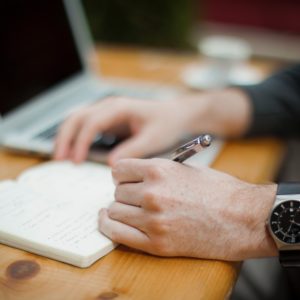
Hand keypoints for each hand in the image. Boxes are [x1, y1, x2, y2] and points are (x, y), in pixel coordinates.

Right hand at [54, 89, 250, 164]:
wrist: (177, 115)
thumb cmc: (167, 124)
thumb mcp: (153, 139)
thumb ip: (133, 150)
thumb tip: (111, 165)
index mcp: (120, 108)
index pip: (92, 122)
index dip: (81, 141)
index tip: (76, 161)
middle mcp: (110, 106)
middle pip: (77, 117)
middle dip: (65, 137)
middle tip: (59, 159)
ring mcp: (108, 111)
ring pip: (78, 119)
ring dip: (66, 136)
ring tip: (60, 157)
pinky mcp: (109, 120)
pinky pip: (86, 125)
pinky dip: (76, 137)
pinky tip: (73, 151)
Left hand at [99, 158, 277, 260]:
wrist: (244, 218)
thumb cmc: (219, 191)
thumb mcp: (186, 169)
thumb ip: (157, 171)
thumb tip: (135, 176)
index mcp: (160, 170)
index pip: (118, 169)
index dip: (122, 175)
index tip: (126, 180)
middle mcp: (152, 193)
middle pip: (117, 192)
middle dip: (124, 193)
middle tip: (135, 197)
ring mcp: (153, 220)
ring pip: (114, 211)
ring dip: (120, 210)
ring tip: (130, 210)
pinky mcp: (157, 243)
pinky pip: (118, 234)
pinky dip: (110, 227)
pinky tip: (111, 222)